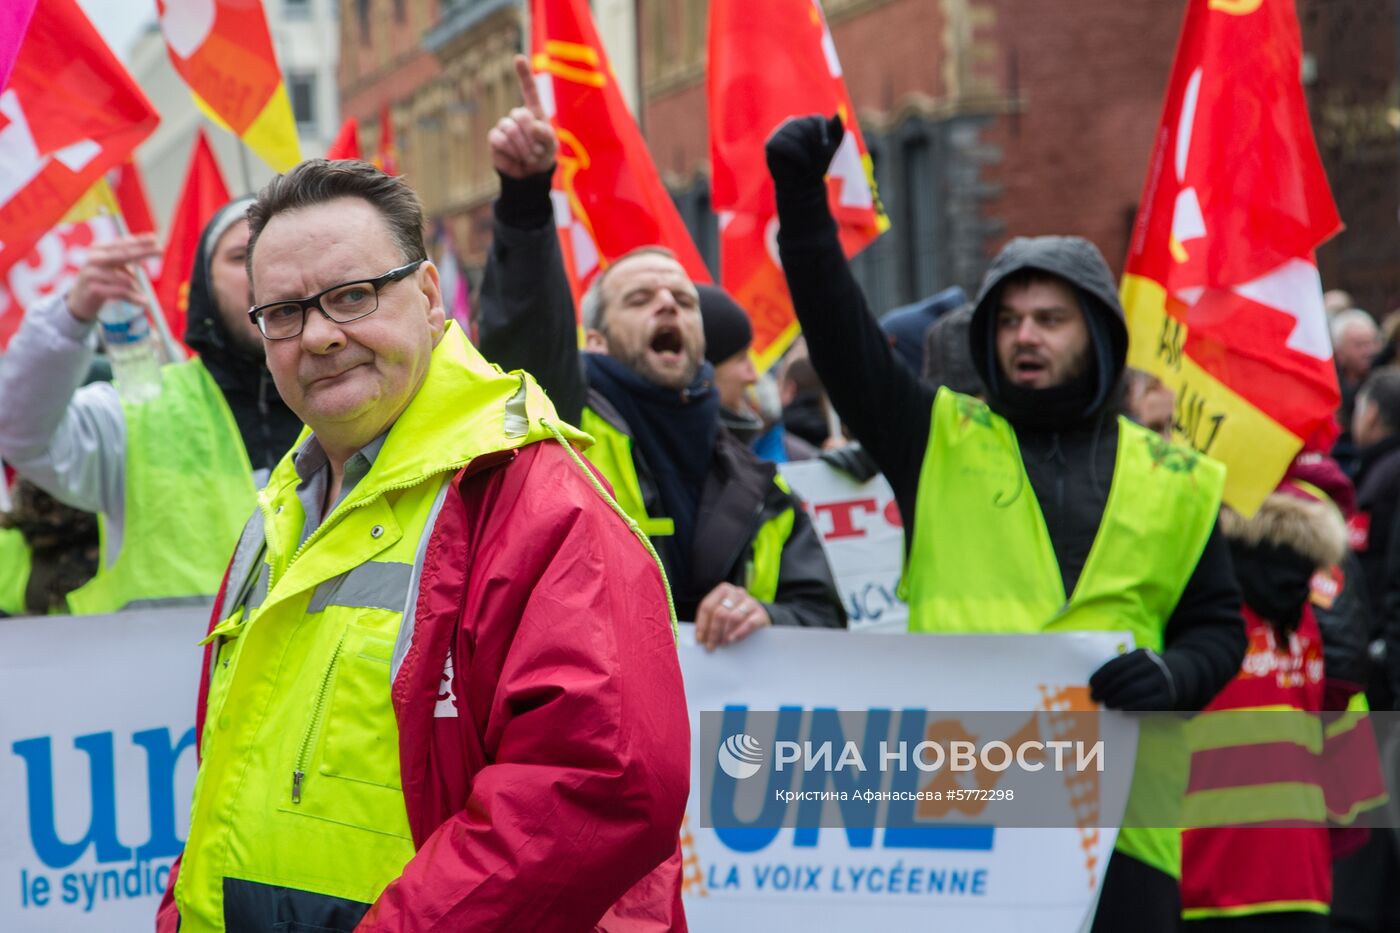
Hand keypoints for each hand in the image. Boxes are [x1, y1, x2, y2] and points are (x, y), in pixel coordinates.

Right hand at [64, 234, 159, 321]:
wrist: (80, 299)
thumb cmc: (103, 279)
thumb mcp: (115, 267)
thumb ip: (129, 258)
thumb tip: (151, 247)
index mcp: (100, 249)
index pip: (122, 243)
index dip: (139, 241)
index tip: (155, 238)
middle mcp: (95, 257)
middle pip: (123, 254)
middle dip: (143, 252)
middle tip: (161, 250)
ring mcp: (92, 273)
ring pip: (125, 279)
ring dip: (136, 287)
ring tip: (141, 296)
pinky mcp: (92, 289)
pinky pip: (120, 292)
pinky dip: (133, 297)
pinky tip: (143, 301)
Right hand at [488, 54, 556, 179]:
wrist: (529, 174)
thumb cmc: (543, 155)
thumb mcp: (551, 146)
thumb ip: (546, 134)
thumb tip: (532, 126)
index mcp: (534, 111)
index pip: (529, 90)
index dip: (524, 74)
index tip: (519, 58)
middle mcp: (517, 115)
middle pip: (520, 115)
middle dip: (531, 137)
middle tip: (537, 151)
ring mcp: (504, 125)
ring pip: (509, 129)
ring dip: (523, 147)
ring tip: (529, 157)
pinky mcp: (495, 138)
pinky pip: (499, 140)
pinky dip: (511, 151)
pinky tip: (516, 157)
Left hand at [694, 583, 771, 650]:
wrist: (759, 618)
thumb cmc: (734, 617)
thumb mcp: (722, 613)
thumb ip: (711, 620)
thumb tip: (700, 637)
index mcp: (723, 590)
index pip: (707, 606)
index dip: (702, 624)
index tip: (700, 639)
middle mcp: (737, 593)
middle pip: (720, 612)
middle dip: (713, 631)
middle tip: (710, 646)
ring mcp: (750, 602)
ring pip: (733, 617)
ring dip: (725, 633)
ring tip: (721, 644)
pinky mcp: (761, 614)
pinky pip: (749, 623)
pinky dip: (739, 633)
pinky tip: (732, 640)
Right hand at [765, 113, 843, 193]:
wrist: (803, 186)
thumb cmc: (817, 165)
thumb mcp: (832, 148)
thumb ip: (837, 130)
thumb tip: (838, 114)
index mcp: (806, 121)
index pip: (817, 120)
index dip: (824, 136)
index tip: (826, 147)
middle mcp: (792, 123)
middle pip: (807, 128)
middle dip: (815, 147)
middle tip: (816, 161)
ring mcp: (780, 132)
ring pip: (797, 136)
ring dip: (807, 153)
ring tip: (808, 163)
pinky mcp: (771, 143)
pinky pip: (785, 144)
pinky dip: (797, 155)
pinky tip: (801, 164)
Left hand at [1089, 648, 1177, 710]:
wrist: (1177, 676)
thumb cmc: (1146, 672)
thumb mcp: (1137, 663)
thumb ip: (1121, 669)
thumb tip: (1097, 685)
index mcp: (1141, 654)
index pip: (1116, 665)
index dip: (1101, 675)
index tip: (1091, 684)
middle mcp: (1153, 665)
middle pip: (1124, 678)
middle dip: (1106, 689)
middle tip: (1095, 697)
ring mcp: (1162, 681)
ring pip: (1135, 690)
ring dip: (1117, 698)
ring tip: (1107, 704)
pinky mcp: (1168, 697)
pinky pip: (1147, 704)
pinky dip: (1133, 707)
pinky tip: (1123, 711)